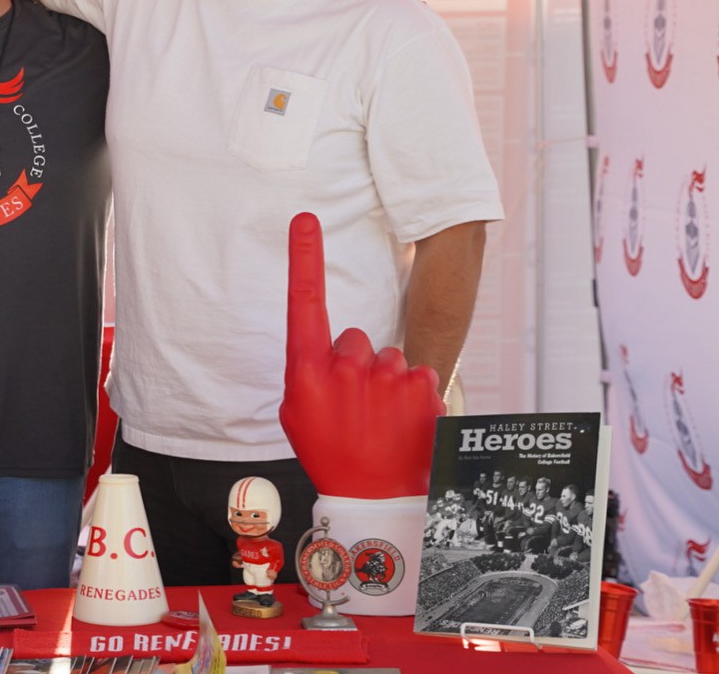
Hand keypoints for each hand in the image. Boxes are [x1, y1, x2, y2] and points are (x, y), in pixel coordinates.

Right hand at [279, 212, 443, 498]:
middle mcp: (346, 367)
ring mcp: (386, 377)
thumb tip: (325, 353)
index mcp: (308, 371)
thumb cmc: (330, 455)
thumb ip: (308, 374)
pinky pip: (415, 373)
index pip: (304, 302)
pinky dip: (412, 394)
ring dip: (385, 382)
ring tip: (381, 420)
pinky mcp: (421, 387)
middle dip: (355, 362)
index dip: (304, 257)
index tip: (305, 219)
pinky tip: (402, 422)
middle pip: (353, 338)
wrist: (375, 499)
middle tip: (355, 404)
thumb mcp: (298, 415)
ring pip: (387, 358)